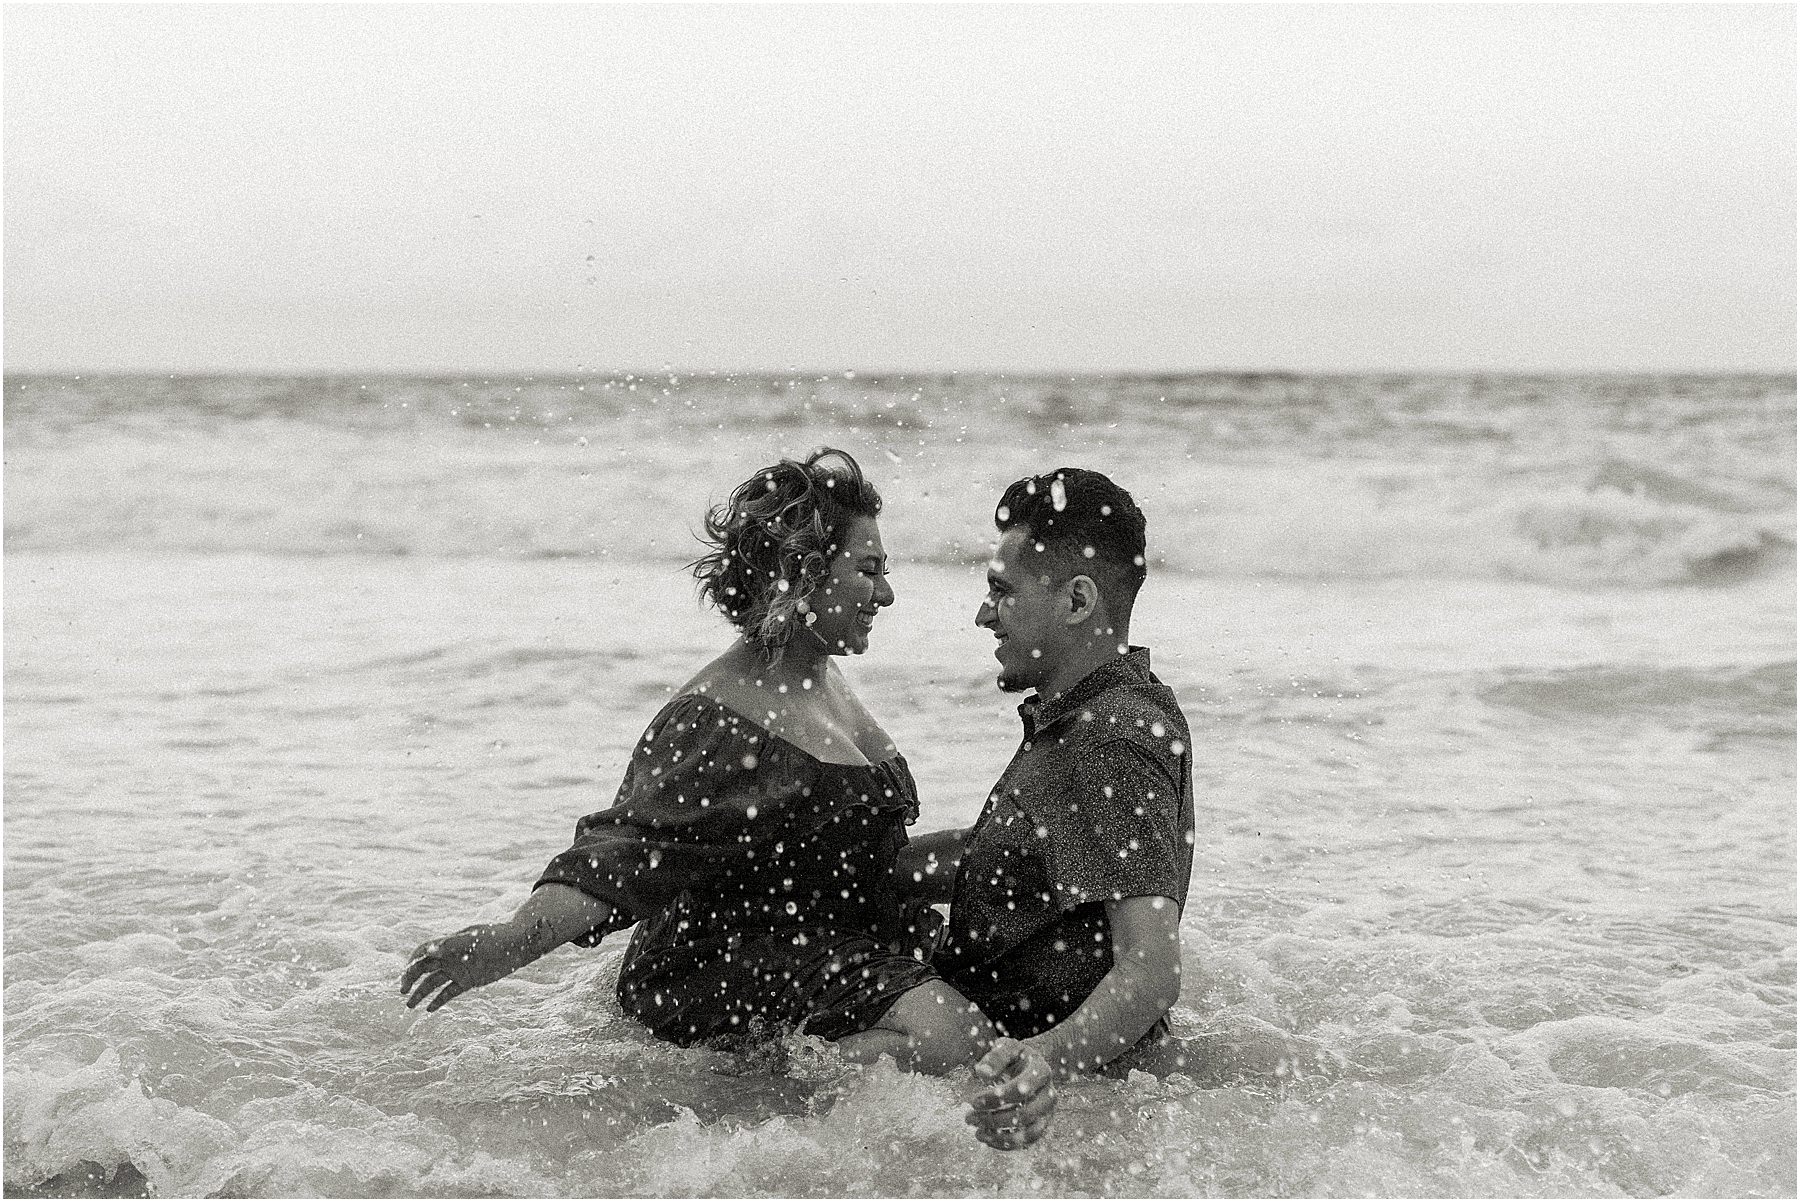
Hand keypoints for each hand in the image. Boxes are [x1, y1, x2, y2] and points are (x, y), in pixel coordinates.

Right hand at [399, 923, 521, 1011]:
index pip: (423, 952)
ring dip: (421, 993)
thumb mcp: (473, 940)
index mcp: (449, 944)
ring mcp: (459, 969)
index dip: (412, 962)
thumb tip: (430, 949)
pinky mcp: (468, 981)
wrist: (518, 944)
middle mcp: (451, 957)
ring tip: (409, 1005)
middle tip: (403, 991)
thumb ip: (451, 945)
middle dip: (411, 979)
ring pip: (434, 983)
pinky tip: (428, 1009)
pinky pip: (449, 992)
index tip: (405, 974)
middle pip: (424, 968)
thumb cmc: (495, 938)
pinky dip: (439, 1001)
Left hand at [966, 1037, 1055, 1149]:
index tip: (973, 1101)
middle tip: (970, 1117)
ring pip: (1029, 1133)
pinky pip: (1027, 1142)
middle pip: (1026, 1114)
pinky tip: (986, 1138)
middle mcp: (1050, 1095)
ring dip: (1000, 1137)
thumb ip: (995, 1057)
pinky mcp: (1041, 1126)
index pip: (1021, 1089)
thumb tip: (982, 1073)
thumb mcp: (1007, 1047)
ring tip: (977, 1132)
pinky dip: (1006, 1144)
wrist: (1034, 1065)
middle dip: (995, 1119)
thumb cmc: (1017, 1056)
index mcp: (1042, 1072)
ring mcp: (1047, 1113)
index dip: (995, 1098)